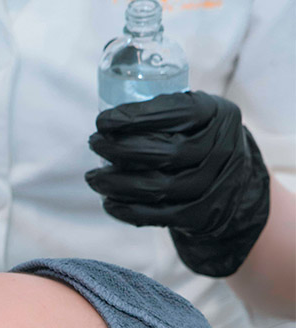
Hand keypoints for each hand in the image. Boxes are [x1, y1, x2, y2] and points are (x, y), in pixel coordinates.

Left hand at [85, 91, 269, 276]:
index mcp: (217, 115)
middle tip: (93, 143)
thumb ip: (165, 111)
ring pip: (158, 187)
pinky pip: (159, 215)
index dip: (136, 117)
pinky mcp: (201, 215)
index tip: (102, 120)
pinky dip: (128, 210)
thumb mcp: (196, 115)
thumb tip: (107, 118)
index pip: (176, 112)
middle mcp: (221, 149)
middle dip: (120, 149)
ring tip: (93, 178)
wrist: (234, 184)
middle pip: (165, 152)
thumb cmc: (198, 139)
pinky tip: (108, 203)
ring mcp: (213, 185)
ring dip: (117, 183)